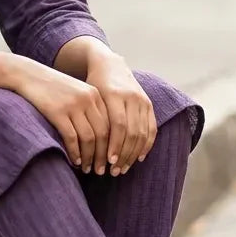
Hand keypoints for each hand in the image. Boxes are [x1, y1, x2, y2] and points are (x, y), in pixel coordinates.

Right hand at [10, 58, 110, 172]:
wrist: (27, 74)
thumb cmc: (51, 88)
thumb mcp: (75, 93)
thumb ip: (88, 109)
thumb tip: (99, 139)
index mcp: (95, 94)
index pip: (112, 125)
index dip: (112, 145)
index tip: (110, 160)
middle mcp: (88, 99)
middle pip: (103, 134)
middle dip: (103, 156)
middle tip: (101, 171)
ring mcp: (73, 105)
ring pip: (89, 138)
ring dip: (89, 157)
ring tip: (87, 169)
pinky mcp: (57, 112)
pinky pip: (71, 138)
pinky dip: (75, 153)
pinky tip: (73, 161)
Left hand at [85, 54, 156, 174]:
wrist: (109, 65)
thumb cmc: (92, 85)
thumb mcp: (88, 97)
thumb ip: (90, 118)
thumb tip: (84, 150)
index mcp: (113, 94)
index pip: (117, 125)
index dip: (114, 145)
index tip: (108, 161)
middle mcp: (131, 97)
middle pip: (131, 132)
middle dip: (124, 154)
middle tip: (115, 171)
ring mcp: (142, 100)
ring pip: (142, 132)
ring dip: (134, 154)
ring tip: (124, 168)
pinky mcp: (149, 104)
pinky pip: (151, 128)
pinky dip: (146, 145)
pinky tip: (139, 158)